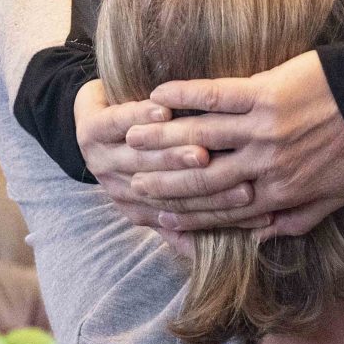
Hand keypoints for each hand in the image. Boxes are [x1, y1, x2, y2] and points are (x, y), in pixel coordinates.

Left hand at [77, 79, 268, 242]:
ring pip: (142, 160)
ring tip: (200, 149)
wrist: (101, 106)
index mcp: (141, 207)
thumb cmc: (152, 142)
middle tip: (232, 180)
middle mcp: (122, 189)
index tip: (250, 199)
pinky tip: (163, 110)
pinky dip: (140, 116)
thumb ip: (202, 208)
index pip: (184, 212)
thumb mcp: (178, 175)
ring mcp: (102, 161)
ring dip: (171, 153)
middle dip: (197, 184)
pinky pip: (117, 124)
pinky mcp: (89, 131)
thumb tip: (253, 237)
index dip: (217, 207)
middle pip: (164, 189)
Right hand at [124, 51, 343, 241]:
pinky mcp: (265, 93)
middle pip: (202, 177)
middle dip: (162, 180)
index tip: (157, 214)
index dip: (186, 213)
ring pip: (200, 138)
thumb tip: (261, 238)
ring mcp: (264, 129)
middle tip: (129, 178)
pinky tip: (158, 95)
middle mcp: (265, 166)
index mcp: (280, 194)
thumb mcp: (333, 199)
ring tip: (131, 138)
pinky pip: (215, 97)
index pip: (222, 209)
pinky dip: (184, 96)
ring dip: (160, 138)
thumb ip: (294, 221)